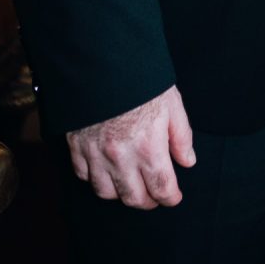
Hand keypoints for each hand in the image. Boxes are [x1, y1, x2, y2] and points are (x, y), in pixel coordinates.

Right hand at [67, 85, 195, 207]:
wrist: (101, 62)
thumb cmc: (140, 81)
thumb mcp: (172, 103)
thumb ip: (181, 136)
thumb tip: (187, 161)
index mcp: (148, 147)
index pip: (161, 188)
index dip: (170, 198)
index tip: (174, 197)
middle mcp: (121, 157)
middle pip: (134, 198)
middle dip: (148, 201)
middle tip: (154, 195)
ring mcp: (96, 154)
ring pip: (106, 193)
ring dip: (120, 193)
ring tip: (130, 184)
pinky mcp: (77, 146)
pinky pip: (84, 176)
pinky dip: (95, 178)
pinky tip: (105, 169)